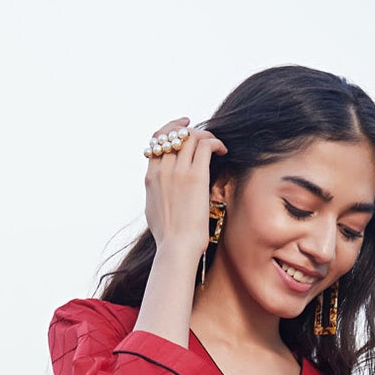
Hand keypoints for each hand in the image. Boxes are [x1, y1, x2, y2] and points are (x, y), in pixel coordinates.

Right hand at [143, 116, 227, 259]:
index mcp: (151, 177)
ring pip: (191, 136)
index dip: (171, 130)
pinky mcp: (196, 176)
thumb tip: (159, 190)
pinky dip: (216, 143)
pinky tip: (223, 151)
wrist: (176, 247)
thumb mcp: (153, 210)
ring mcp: (178, 171)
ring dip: (206, 136)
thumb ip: (156, 193)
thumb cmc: (168, 237)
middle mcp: (163, 169)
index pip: (157, 141)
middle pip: (175, 134)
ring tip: (216, 146)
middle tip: (205, 136)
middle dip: (191, 131)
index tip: (184, 127)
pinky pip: (205, 146)